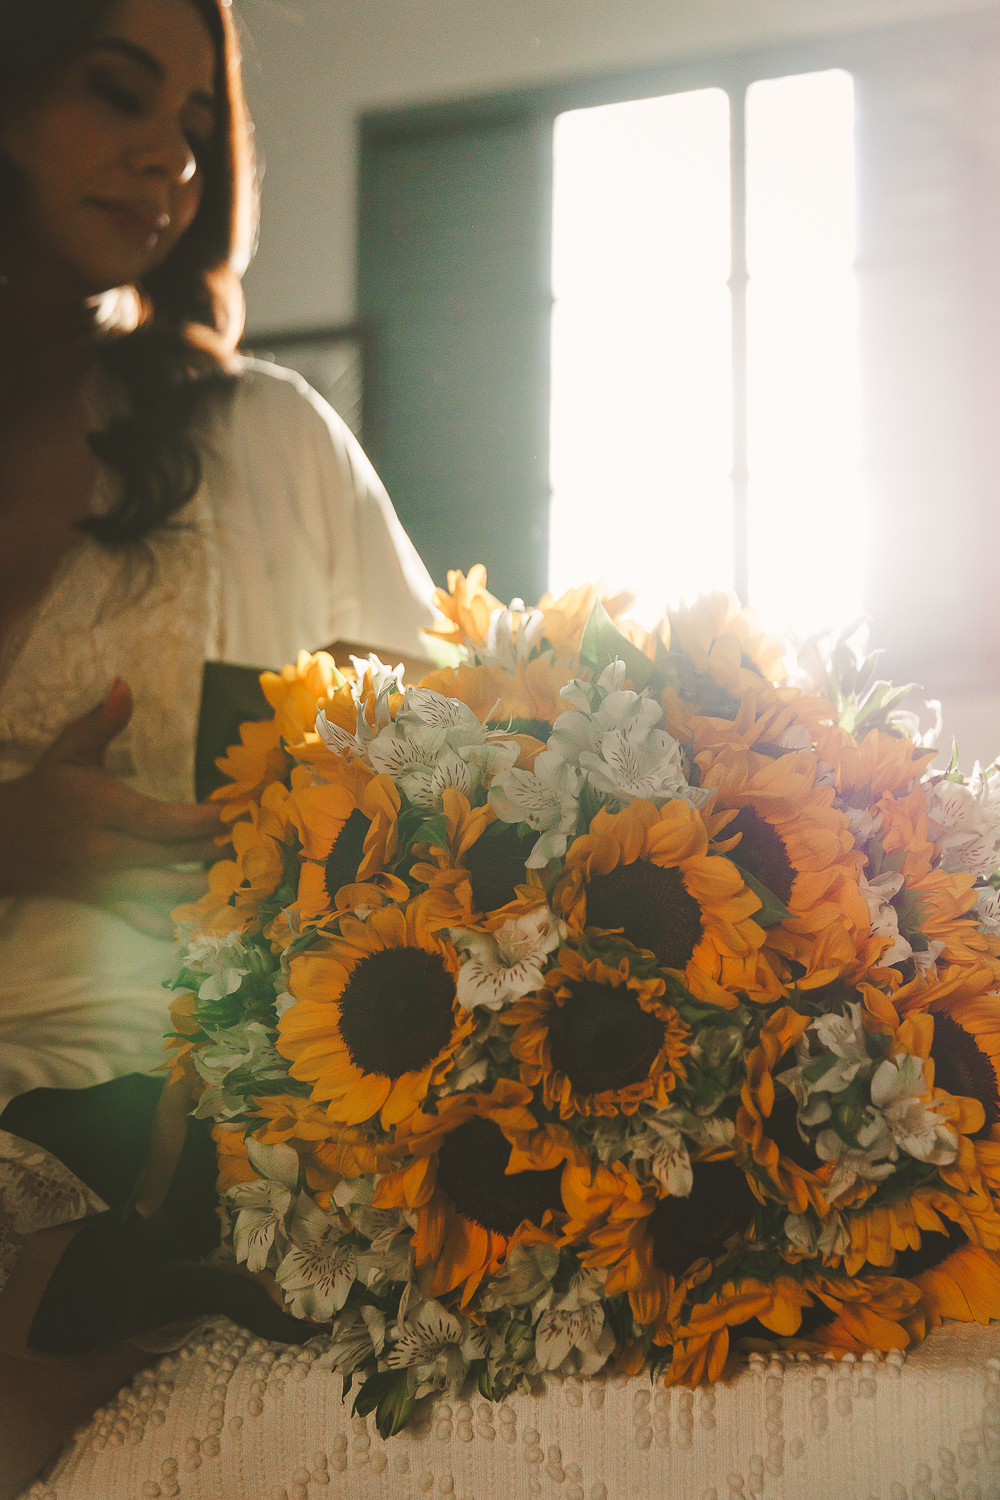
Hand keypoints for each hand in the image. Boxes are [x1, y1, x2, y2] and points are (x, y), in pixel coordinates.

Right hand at [0, 679, 224, 935]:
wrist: (6, 841)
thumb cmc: (49, 789)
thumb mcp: (69, 750)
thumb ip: (101, 721)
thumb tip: (124, 684)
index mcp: (100, 809)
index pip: (157, 820)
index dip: (200, 820)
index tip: (235, 812)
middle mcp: (105, 850)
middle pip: (170, 857)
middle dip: (215, 851)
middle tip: (257, 842)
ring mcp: (106, 883)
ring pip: (165, 894)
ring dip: (207, 888)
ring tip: (245, 875)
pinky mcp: (106, 903)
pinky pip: (146, 922)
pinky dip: (178, 924)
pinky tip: (212, 917)